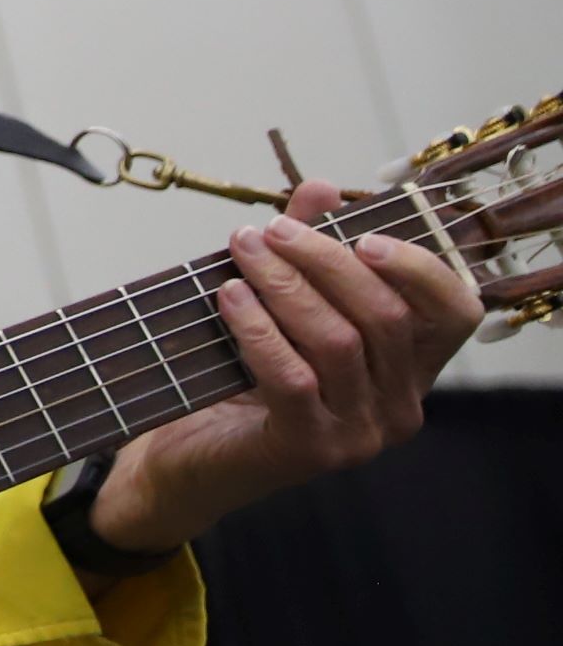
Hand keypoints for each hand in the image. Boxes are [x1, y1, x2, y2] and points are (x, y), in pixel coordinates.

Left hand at [90, 181, 481, 552]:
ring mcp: (362, 433)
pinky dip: (260, 327)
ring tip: (241, 250)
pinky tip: (229, 296)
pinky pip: (294, 376)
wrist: (190, 457)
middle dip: (325, 260)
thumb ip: (308, 250)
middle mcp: (400, 405)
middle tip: (268, 230)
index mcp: (411, 369)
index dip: (421, 268)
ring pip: (340, 341)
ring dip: (286, 285)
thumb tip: (322, 188)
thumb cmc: (244, 376)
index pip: (455, 314)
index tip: (364, 234)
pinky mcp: (313, 449)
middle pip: (387, 316)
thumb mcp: (282, 306)